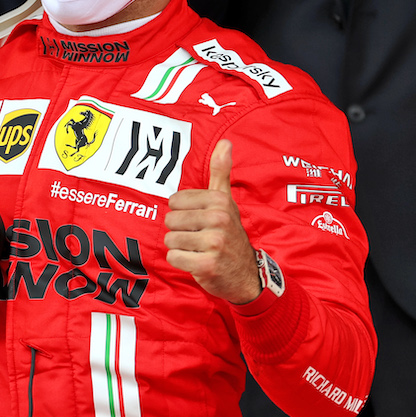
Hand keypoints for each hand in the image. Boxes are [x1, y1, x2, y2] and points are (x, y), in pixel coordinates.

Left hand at [164, 140, 261, 303]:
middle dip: (180, 231)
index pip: (175, 201)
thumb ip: (221, 172)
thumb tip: (225, 142)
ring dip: (180, 248)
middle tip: (199, 238)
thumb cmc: (229, 234)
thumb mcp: (226, 201)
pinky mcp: (207, 264)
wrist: (245, 274)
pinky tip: (197, 262)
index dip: (182, 213)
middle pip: (171, 220)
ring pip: (170, 239)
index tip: (199, 221)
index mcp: (219, 201)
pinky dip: (181, 262)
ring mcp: (215, 242)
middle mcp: (219, 219)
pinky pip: (174, 257)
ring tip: (198, 249)